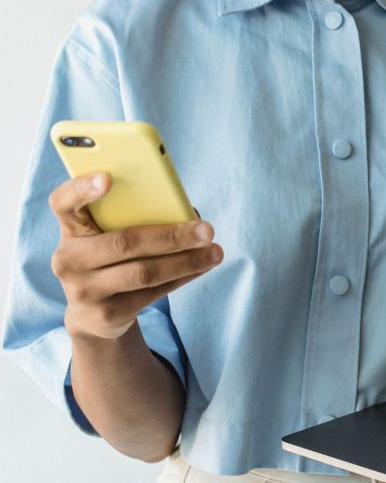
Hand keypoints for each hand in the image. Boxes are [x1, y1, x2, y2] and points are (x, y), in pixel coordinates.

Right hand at [48, 172, 221, 339]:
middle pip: (124, 242)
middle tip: (207, 229)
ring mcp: (84, 291)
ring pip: (144, 272)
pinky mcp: (105, 316)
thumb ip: (133, 218)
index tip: (108, 178)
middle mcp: (69, 260)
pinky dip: (183, 277)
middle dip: (171, 235)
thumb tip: (188, 212)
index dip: (81, 189)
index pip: (63, 203)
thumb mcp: (108, 236)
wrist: (93, 314)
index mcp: (71, 229)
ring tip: (214, 252)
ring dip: (186, 261)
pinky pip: (152, 294)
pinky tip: (202, 267)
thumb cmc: (111, 258)